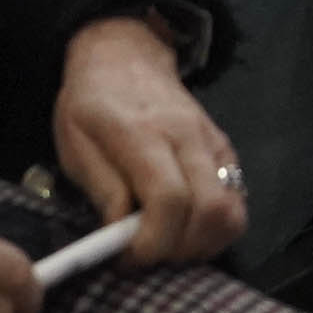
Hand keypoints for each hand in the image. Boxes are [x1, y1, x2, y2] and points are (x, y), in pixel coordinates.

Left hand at [53, 15, 246, 266]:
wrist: (124, 55)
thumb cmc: (91, 102)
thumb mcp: (74, 142)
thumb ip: (102, 189)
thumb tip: (122, 234)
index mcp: (143, 133)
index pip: (169, 199)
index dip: (152, 242)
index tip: (126, 257)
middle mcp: (187, 137)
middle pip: (209, 211)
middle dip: (178, 250)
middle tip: (147, 255)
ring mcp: (212, 142)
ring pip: (232, 211)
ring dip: (203, 244)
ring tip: (168, 245)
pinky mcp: (225, 150)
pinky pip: (237, 201)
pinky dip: (217, 228)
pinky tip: (186, 229)